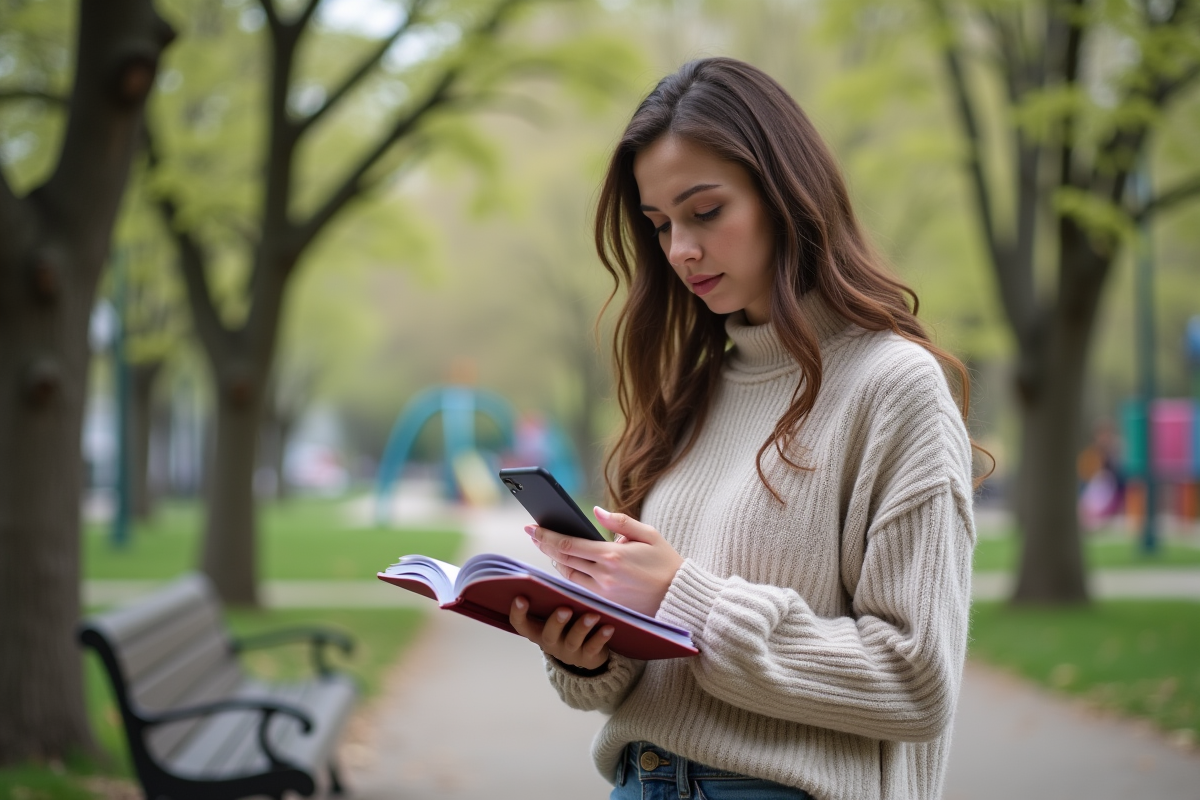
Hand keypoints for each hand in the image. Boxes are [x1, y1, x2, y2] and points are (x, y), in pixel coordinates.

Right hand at [509, 598, 612, 670]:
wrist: (588, 654)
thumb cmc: (569, 625)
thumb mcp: (557, 615)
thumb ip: (553, 600)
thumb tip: (555, 569)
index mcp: (538, 631)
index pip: (520, 625)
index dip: (518, 613)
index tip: (521, 597)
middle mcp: (551, 643)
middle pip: (548, 635)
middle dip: (556, 622)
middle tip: (564, 609)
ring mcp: (569, 652)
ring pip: (573, 641)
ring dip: (582, 627)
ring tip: (593, 615)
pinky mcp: (588, 658)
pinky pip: (594, 648)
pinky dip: (601, 637)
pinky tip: (609, 627)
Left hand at [527, 507, 683, 616]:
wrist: (678, 597)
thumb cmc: (666, 563)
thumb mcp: (648, 534)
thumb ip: (620, 521)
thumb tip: (597, 511)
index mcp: (612, 556)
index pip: (569, 544)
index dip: (546, 536)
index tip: (532, 527)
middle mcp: (604, 576)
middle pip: (563, 560)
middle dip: (545, 545)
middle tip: (533, 534)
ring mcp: (603, 592)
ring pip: (568, 576)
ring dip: (556, 561)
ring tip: (548, 547)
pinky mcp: (606, 603)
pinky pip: (579, 588)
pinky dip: (569, 575)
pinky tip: (566, 565)